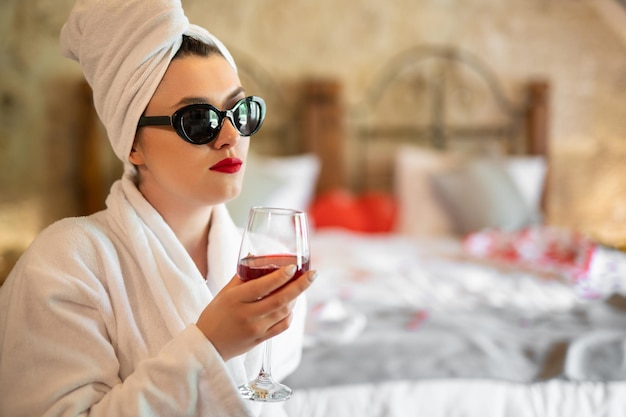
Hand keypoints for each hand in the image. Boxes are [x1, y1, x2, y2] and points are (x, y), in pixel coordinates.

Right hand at [196, 265, 316, 360]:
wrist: (208, 346)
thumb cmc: (215, 315)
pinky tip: (290, 305)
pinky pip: (282, 326)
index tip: (293, 266)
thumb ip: (242, 276)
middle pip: (279, 300)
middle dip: (299, 286)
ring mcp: (255, 329)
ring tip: (299, 286)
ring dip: (295, 298)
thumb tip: (255, 256)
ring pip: (284, 312)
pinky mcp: (261, 340)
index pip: (262, 286)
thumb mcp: (224, 293)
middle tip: (313, 274)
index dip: (280, 276)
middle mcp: (247, 315)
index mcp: (235, 300)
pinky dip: (290, 314)